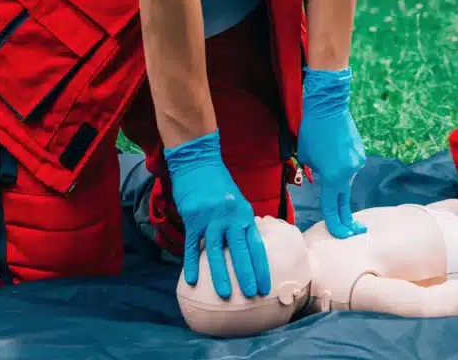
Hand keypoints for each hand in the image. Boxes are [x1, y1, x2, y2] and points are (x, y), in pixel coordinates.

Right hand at [164, 130, 270, 298]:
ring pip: (216, 250)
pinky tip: (192, 279)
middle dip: (246, 273)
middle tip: (251, 294)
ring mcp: (211, 217)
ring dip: (220, 273)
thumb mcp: (237, 201)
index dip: (261, 266)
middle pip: (240, 249)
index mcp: (244, 213)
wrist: (198, 162)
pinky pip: (192, 244)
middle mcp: (230, 216)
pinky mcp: (193, 218)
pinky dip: (191, 262)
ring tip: (224, 294)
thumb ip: (241, 222)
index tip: (266, 286)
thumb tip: (246, 246)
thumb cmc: (218, 183)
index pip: (256, 244)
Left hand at [296, 67, 366, 238]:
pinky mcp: (360, 153)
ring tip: (325, 154)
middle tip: (354, 231)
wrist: (329, 105)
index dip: (336, 226)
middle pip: (344, 200)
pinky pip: (349, 165)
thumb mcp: (306, 156)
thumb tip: (323, 177)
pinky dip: (342, 164)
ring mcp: (357, 162)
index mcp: (333, 177)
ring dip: (336, 175)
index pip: (332, 208)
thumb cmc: (312, 130)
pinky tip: (334, 148)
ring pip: (345, 178)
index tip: (343, 237)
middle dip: (347, 218)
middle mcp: (348, 172)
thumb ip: (315, 173)